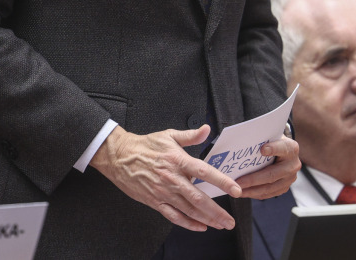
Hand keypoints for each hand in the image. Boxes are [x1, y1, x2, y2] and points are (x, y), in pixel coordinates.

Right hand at [90, 125, 240, 231]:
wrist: (119, 157)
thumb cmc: (145, 145)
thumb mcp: (169, 135)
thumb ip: (190, 135)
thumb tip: (207, 129)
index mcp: (178, 160)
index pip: (205, 172)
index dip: (222, 182)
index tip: (236, 190)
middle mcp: (172, 179)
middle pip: (198, 198)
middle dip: (216, 211)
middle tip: (230, 221)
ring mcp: (163, 192)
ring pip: (188, 210)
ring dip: (206, 219)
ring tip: (220, 225)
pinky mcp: (155, 201)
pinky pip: (173, 216)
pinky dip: (187, 223)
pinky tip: (200, 227)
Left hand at [236, 135, 299, 199]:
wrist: (283, 151)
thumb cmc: (272, 142)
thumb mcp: (270, 136)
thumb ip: (262, 139)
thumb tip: (244, 142)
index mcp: (291, 148)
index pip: (282, 148)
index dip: (273, 149)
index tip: (262, 150)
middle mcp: (293, 165)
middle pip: (272, 174)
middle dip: (253, 179)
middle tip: (238, 182)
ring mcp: (290, 178)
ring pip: (269, 188)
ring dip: (252, 190)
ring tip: (238, 190)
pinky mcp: (284, 188)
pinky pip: (269, 194)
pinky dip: (255, 194)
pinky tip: (245, 192)